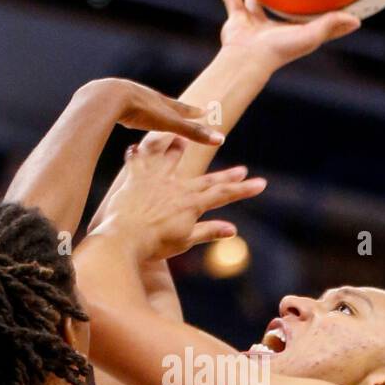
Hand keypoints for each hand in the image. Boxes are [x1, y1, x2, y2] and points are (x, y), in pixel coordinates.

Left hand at [86, 79, 223, 145]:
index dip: (194, 112)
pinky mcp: (112, 102)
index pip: (183, 109)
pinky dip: (128, 111)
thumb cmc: (141, 110)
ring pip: (144, 103)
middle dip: (175, 108)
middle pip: (165, 103)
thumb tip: (221, 140)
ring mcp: (129, 97)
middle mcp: (148, 97)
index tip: (204, 111)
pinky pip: (123, 107)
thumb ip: (193, 132)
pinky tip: (122, 113)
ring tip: (152, 110)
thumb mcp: (170, 123)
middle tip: (183, 108)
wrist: (108, 97)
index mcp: (162, 103)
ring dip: (151, 108)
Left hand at [95, 137, 265, 260]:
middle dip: (226, 175)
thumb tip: (233, 229)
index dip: (243, 189)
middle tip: (243, 169)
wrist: (123, 238)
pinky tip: (134, 147)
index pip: (223, 194)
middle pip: (206, 178)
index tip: (260, 183)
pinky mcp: (135, 178)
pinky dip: (137, 154)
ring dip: (178, 148)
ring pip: (170, 158)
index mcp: (191, 203)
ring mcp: (156, 180)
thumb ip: (208, 231)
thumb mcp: (184, 241)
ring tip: (184, 139)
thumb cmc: (153, 244)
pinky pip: (137, 161)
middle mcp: (177, 187)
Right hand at [216, 0, 359, 71]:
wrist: (247, 57)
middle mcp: (274, 26)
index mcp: (294, 31)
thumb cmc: (279, 50)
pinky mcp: (236, 18)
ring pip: (255, 0)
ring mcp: (254, 22)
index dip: (323, 10)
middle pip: (283, 6)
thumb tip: (357, 21)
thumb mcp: (310, 35)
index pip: (311, 19)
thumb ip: (331, 24)